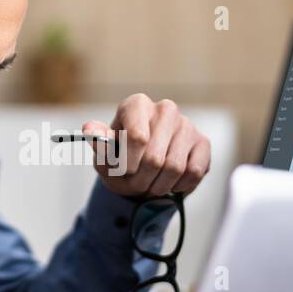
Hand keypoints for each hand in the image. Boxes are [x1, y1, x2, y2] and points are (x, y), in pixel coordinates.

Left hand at [82, 94, 210, 197]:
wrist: (142, 168)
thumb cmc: (121, 158)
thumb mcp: (104, 154)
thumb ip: (98, 142)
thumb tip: (89, 129)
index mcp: (137, 105)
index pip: (137, 137)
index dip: (128, 164)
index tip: (122, 171)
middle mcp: (165, 108)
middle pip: (155, 158)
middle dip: (141, 181)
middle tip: (135, 185)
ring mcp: (187, 125)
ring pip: (175, 168)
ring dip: (158, 187)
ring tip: (150, 185)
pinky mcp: (203, 142)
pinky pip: (193, 172)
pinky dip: (179, 186)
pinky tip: (169, 182)